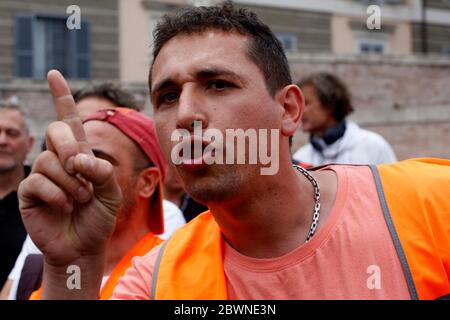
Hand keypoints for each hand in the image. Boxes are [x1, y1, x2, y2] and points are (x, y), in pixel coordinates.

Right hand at [18, 70, 121, 267]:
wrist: (86, 244)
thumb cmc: (99, 216)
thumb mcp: (112, 191)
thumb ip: (102, 170)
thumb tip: (78, 158)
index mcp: (80, 153)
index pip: (70, 120)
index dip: (62, 97)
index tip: (54, 74)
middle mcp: (59, 158)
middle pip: (55, 130)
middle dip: (69, 148)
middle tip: (82, 171)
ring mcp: (43, 174)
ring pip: (48, 160)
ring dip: (70, 182)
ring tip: (80, 200)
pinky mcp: (30, 192)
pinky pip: (38, 182)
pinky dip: (57, 195)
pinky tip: (64, 207)